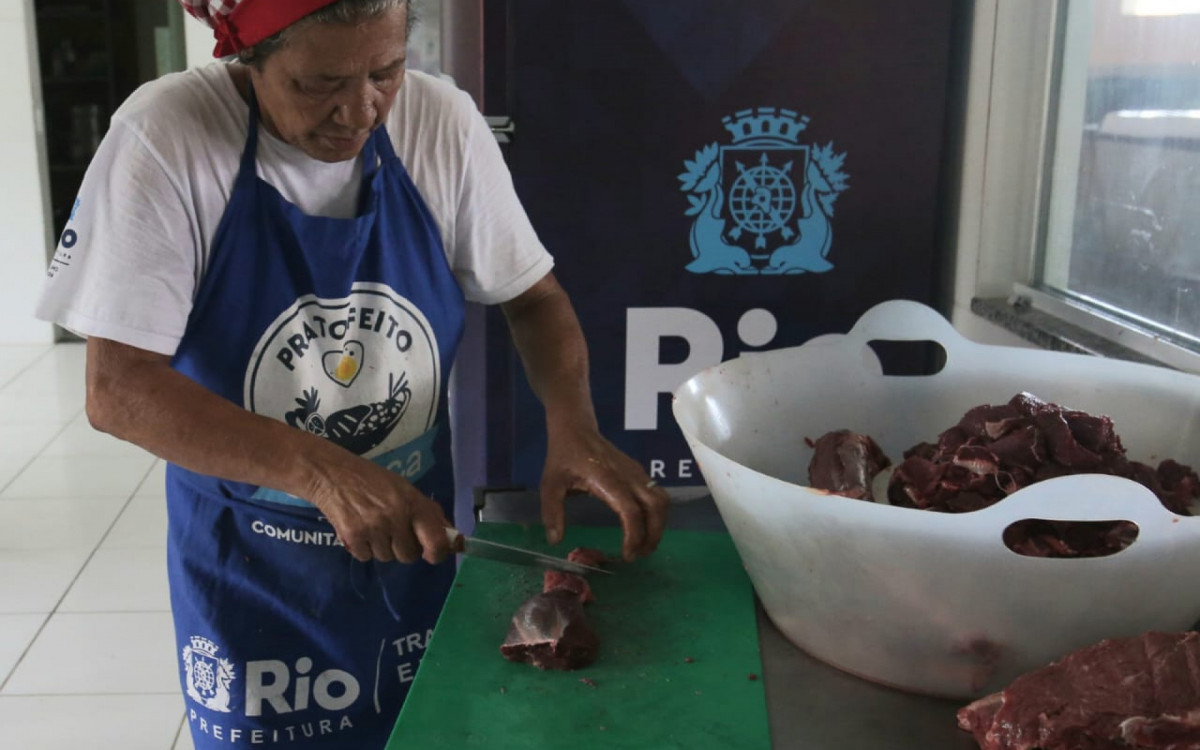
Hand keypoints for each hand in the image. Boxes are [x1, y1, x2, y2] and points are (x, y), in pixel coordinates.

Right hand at [306, 453, 451, 564]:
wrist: (333, 474)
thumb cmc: (373, 480)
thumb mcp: (405, 489)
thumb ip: (428, 513)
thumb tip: (451, 538)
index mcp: (413, 503)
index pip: (436, 541)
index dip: (438, 553)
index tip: (433, 554)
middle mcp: (395, 516)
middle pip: (409, 555)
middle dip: (403, 548)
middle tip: (394, 532)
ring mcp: (373, 528)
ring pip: (387, 558)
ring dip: (382, 547)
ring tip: (373, 526)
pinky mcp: (352, 536)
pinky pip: (366, 557)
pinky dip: (363, 548)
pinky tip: (360, 529)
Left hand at [539, 424, 669, 560]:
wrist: (576, 427)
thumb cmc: (563, 454)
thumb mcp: (550, 483)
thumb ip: (552, 512)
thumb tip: (556, 541)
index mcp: (606, 479)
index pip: (630, 510)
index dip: (633, 535)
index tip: (627, 555)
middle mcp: (628, 475)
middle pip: (656, 506)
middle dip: (654, 534)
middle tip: (640, 555)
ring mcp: (637, 472)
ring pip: (661, 500)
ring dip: (659, 525)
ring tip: (644, 545)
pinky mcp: (639, 472)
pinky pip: (657, 494)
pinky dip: (656, 514)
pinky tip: (642, 528)